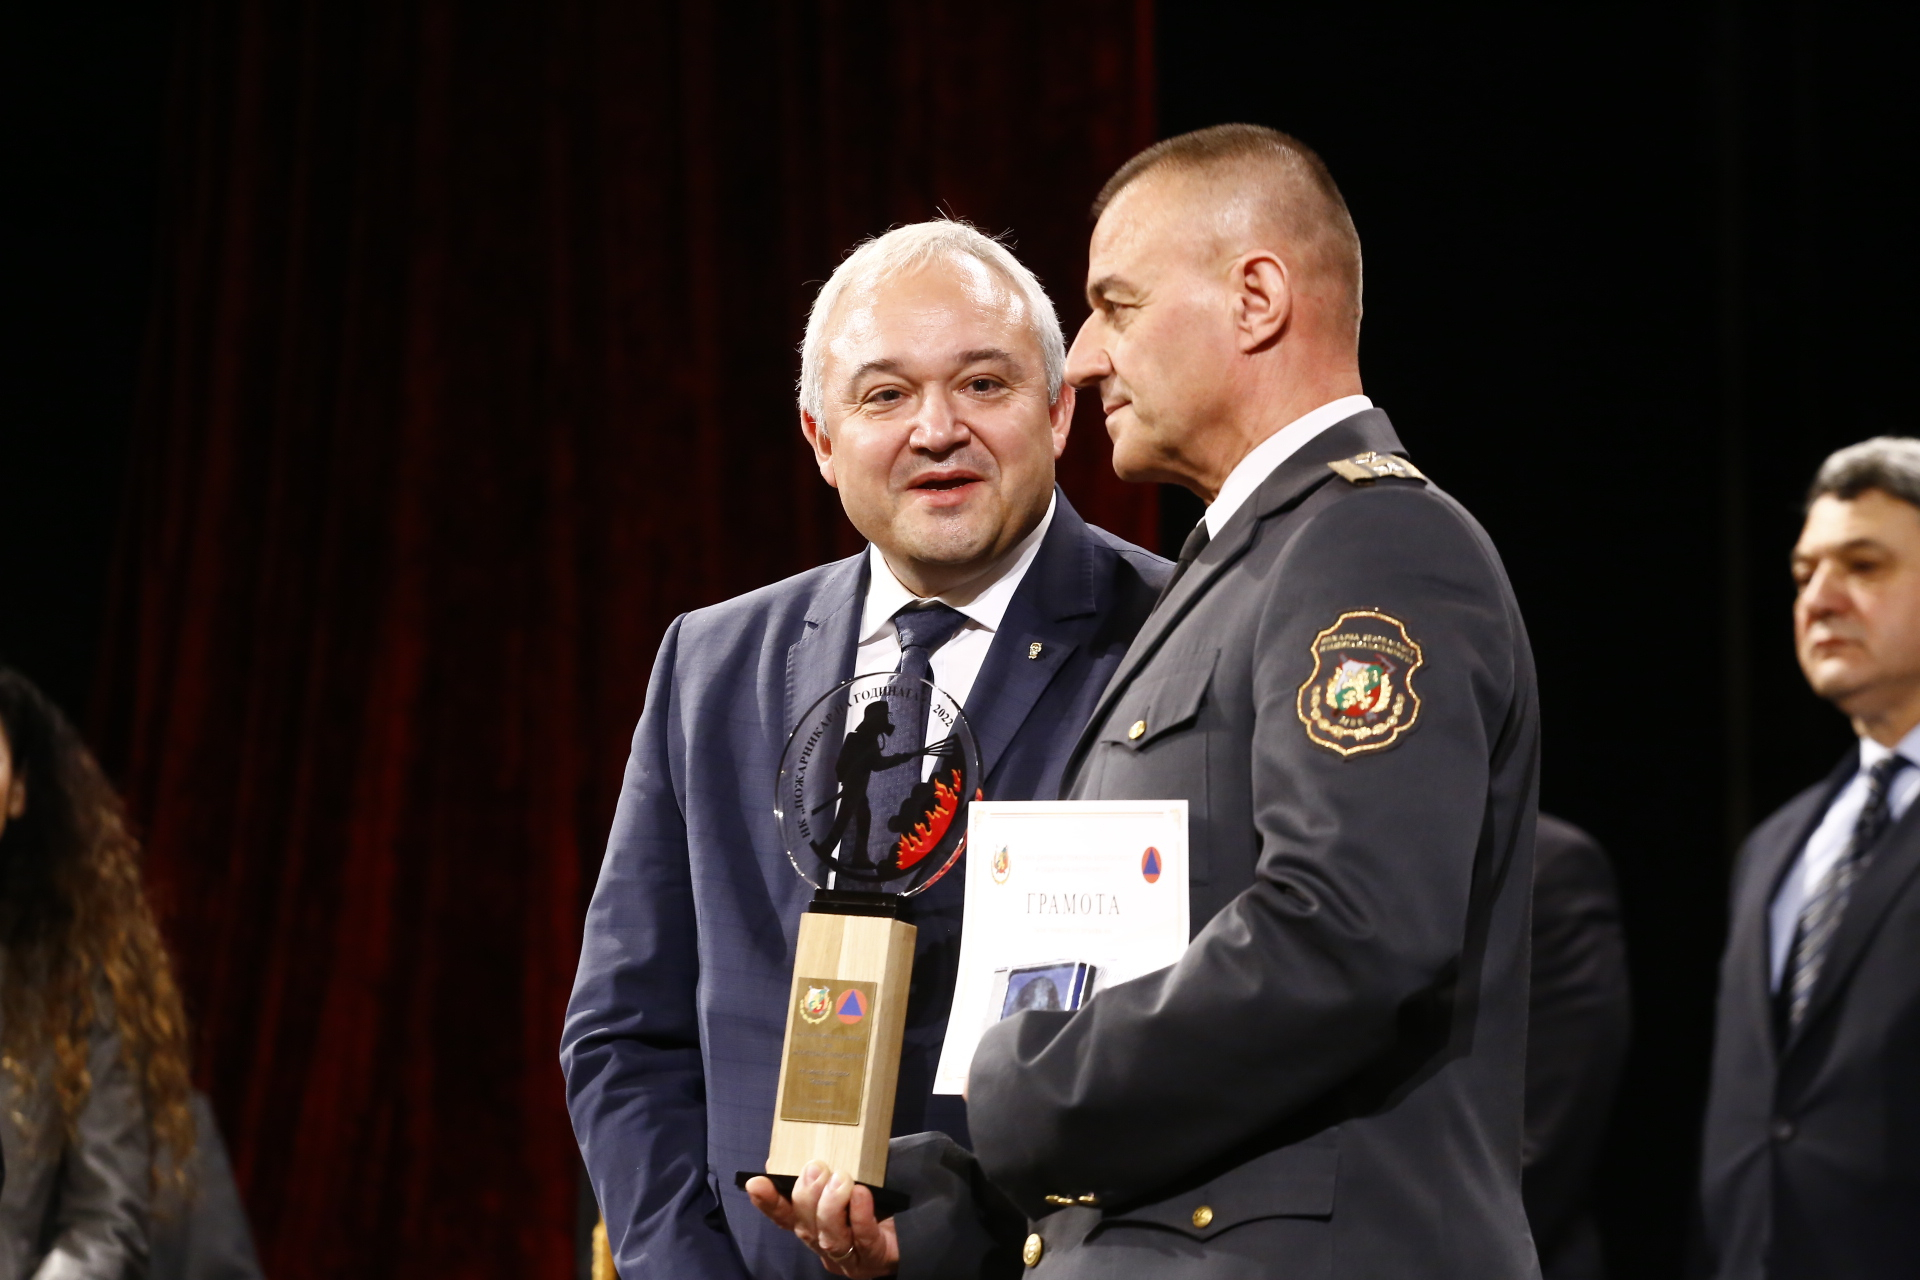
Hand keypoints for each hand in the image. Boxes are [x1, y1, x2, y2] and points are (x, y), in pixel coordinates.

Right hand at [746, 1163, 899, 1277]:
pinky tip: (862, 1195)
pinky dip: (860, 1215)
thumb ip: (828, 1168)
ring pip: (829, 1237)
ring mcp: (848, 1255)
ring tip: (842, 1178)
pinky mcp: (874, 1257)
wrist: (914, 1234)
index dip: (768, 1201)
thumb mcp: (849, 1181)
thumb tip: (805, 1143)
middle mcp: (824, 1244)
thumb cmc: (876, 1203)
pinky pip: (863, 1238)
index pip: (783, 1216)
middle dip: (806, 1196)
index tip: (756, 1182)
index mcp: (813, 1225)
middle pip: (805, 1226)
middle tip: (816, 1168)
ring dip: (831, 1206)